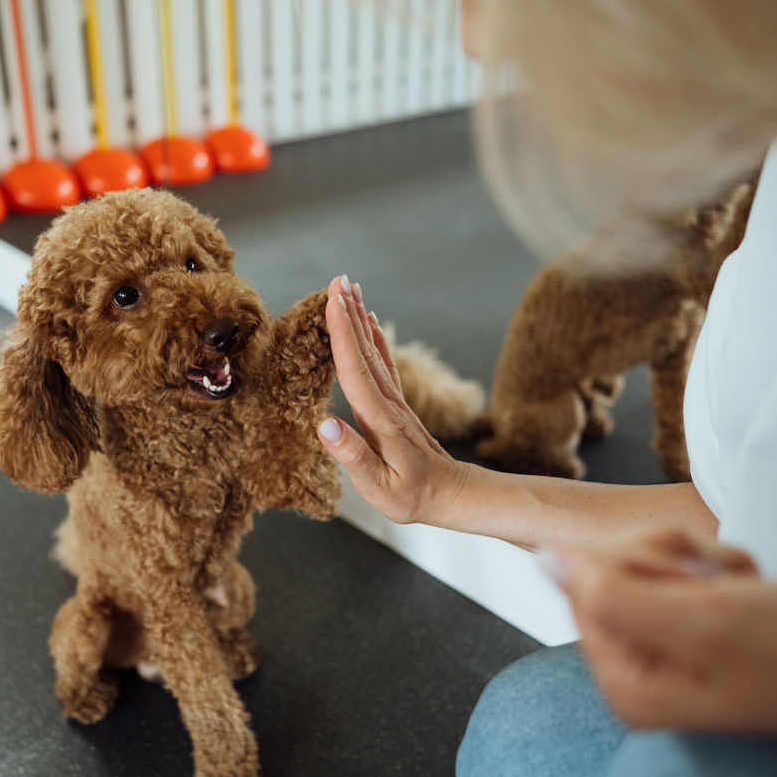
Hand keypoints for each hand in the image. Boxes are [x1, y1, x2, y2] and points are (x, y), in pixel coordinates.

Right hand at [315, 275, 467, 524]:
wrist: (452, 495)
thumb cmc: (413, 496)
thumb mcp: (379, 487)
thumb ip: (352, 455)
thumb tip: (325, 425)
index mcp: (378, 420)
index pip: (355, 370)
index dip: (341, 334)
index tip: (332, 302)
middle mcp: (388, 403)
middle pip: (364, 350)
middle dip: (350, 314)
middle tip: (338, 280)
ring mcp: (394, 401)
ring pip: (374, 351)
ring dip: (360, 319)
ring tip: (349, 290)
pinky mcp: (397, 405)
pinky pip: (384, 363)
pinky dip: (375, 338)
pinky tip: (371, 323)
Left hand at [546, 528, 776, 755]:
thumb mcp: (705, 623)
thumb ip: (614, 594)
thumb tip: (545, 559)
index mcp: (628, 684)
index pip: (584, 587)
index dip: (637, 566)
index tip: (687, 584)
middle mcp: (641, 668)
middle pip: (613, 569)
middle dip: (674, 562)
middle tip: (720, 589)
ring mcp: (669, 645)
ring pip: (652, 560)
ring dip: (703, 562)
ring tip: (743, 593)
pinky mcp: (698, 623)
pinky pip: (686, 565)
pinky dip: (724, 567)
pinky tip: (754, 592)